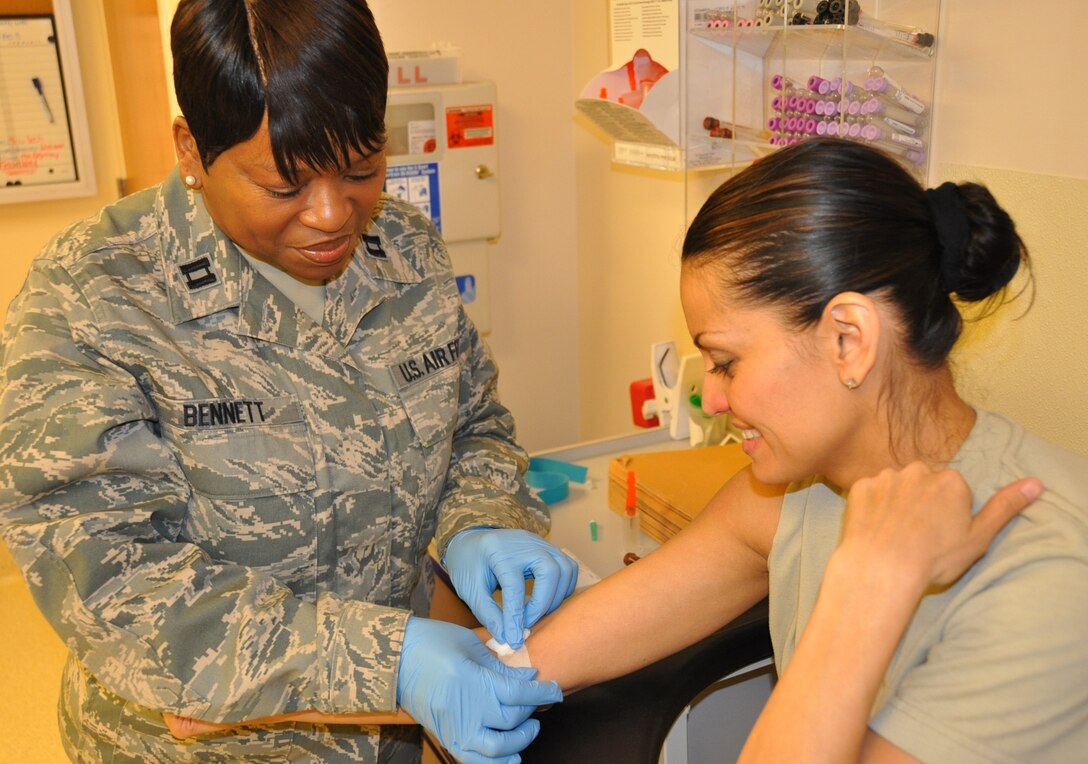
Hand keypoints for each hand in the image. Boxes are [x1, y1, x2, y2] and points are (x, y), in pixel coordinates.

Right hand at [397, 617, 562, 763]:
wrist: (394, 657)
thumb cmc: (432, 641)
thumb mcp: (471, 645)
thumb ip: (500, 666)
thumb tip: (528, 679)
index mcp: (471, 681)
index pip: (518, 695)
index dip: (542, 693)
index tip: (555, 689)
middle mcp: (464, 710)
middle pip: (512, 720)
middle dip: (532, 710)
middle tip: (538, 699)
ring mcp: (453, 728)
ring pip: (497, 749)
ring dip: (519, 741)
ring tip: (528, 728)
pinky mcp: (445, 737)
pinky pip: (473, 760)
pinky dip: (495, 763)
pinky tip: (510, 755)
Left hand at [444, 529, 577, 646]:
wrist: (472, 542)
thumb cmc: (469, 565)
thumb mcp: (470, 590)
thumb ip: (488, 614)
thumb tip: (508, 638)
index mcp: (499, 551)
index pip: (514, 586)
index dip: (516, 617)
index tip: (514, 640)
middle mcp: (524, 543)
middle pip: (550, 571)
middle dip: (543, 603)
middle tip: (528, 623)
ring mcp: (540, 543)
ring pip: (565, 569)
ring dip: (556, 596)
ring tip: (537, 613)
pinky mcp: (548, 548)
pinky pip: (568, 568)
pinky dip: (563, 588)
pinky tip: (547, 601)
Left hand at [842, 462, 1042, 589]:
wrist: (882, 568)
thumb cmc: (934, 558)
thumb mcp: (979, 537)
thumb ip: (1006, 506)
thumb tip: (1036, 483)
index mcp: (951, 481)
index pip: (955, 492)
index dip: (950, 516)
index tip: (942, 537)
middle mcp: (918, 470)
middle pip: (924, 485)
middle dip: (923, 504)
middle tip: (918, 537)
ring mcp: (886, 477)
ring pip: (896, 488)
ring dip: (896, 504)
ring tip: (895, 536)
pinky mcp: (860, 488)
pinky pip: (869, 493)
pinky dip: (872, 508)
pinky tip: (875, 529)